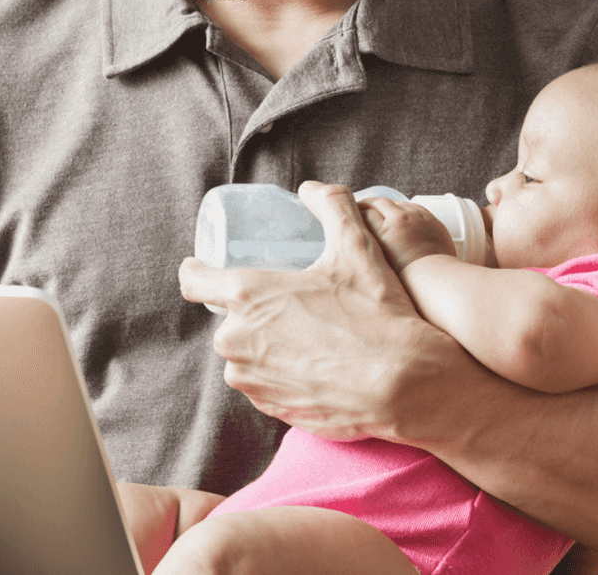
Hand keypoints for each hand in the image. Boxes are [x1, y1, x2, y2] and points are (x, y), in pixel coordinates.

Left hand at [178, 181, 451, 439]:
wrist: (404, 387)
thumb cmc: (377, 315)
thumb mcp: (358, 249)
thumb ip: (335, 207)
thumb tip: (312, 189)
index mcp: (247, 297)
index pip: (194, 280)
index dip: (198, 270)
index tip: (207, 268)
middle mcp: (236, 341)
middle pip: (228, 319)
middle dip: (252, 311)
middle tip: (290, 303)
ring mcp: (250, 380)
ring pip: (246, 354)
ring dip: (266, 345)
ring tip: (308, 336)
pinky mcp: (269, 408)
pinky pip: (264, 384)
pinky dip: (282, 374)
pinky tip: (314, 367)